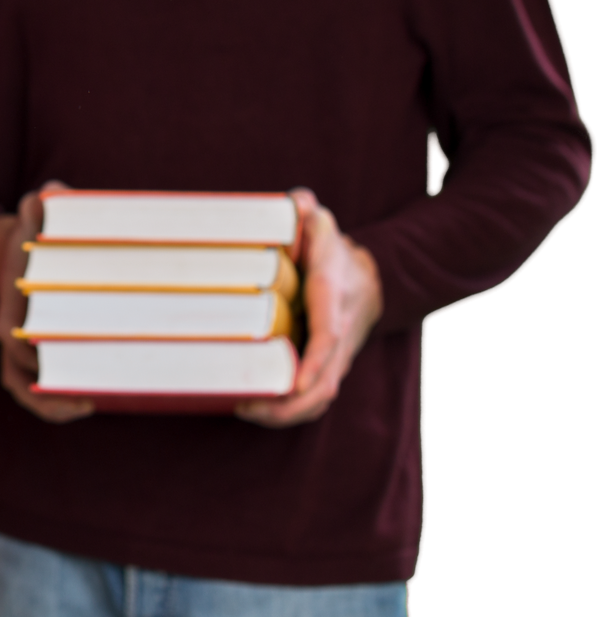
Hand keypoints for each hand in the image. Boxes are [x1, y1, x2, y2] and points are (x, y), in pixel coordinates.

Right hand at [0, 185, 92, 423]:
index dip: (31, 351)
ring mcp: (18, 348)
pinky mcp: (32, 359)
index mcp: (10, 303)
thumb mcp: (36, 219)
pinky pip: (32, 391)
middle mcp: (8, 330)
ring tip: (87, 403)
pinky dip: (52, 406)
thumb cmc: (32, 238)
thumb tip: (53, 191)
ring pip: (24, 386)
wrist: (15, 255)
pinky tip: (86, 404)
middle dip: (52, 380)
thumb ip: (42, 206)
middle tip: (91, 385)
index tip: (60, 356)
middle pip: (22, 367)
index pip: (11, 335)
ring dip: (52, 402)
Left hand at [236, 188, 381, 427]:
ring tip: (245, 410)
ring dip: (286, 414)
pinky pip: (314, 398)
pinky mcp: (327, 367)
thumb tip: (296, 203)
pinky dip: (289, 410)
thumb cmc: (335, 254)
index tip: (296, 381)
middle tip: (249, 406)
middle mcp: (337, 337)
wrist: (371, 280)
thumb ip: (308, 212)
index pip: (328, 336)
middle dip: (292, 404)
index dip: (313, 361)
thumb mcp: (324, 226)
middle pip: (325, 384)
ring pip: (320, 397)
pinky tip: (256, 408)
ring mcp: (335, 357)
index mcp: (332, 301)